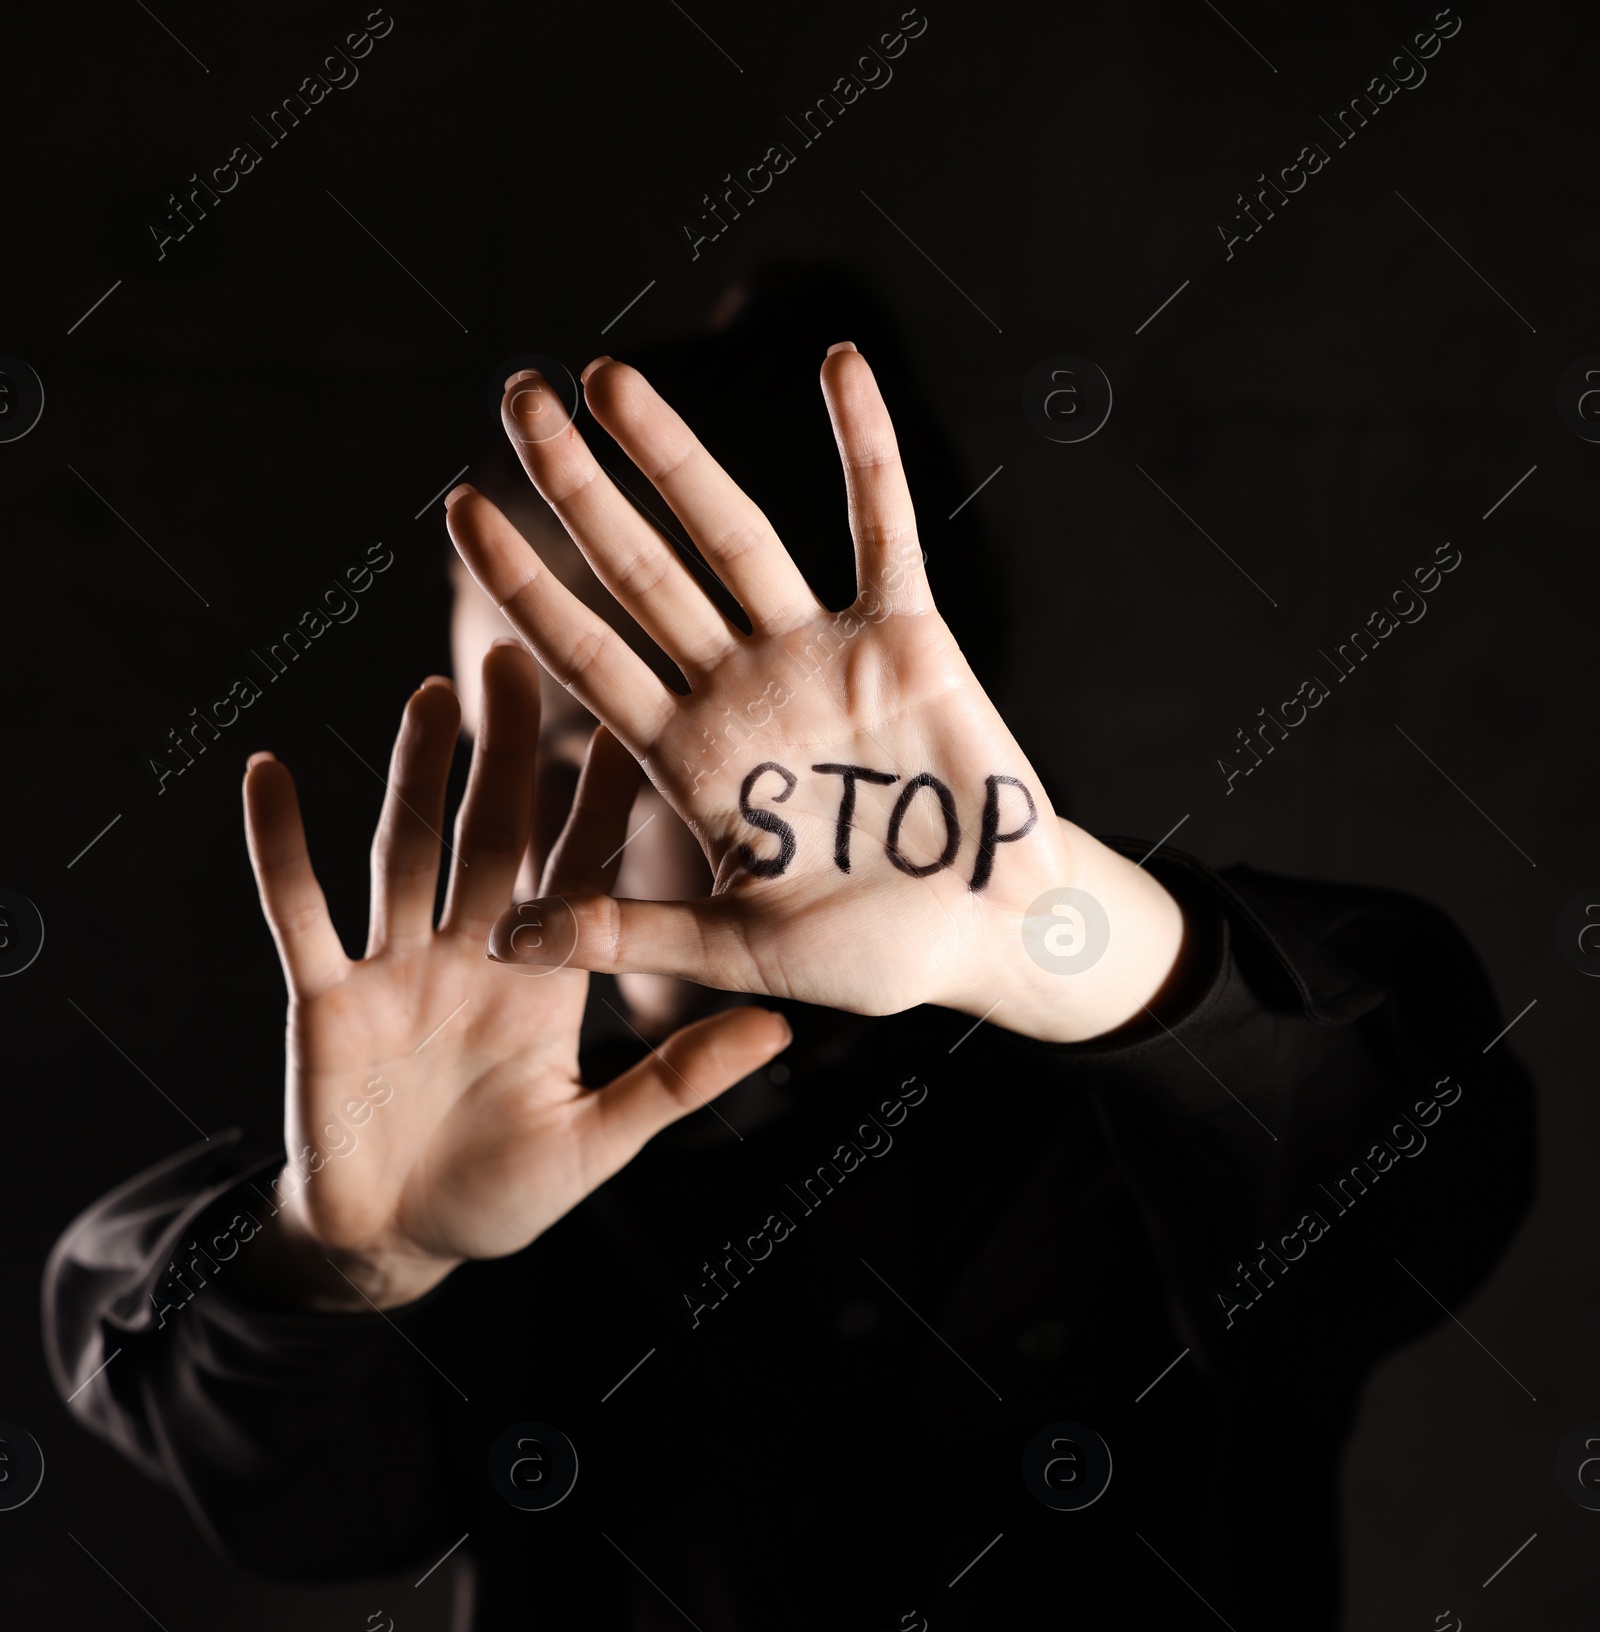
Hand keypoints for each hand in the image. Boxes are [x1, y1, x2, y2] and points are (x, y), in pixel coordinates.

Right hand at [237, 647, 789, 1310]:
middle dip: (507, 752)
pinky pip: (300, 912)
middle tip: (524, 654)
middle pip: (491, 834)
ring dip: (415, 775)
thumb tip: (780, 1027)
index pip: (578, 869)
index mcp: (543, 982)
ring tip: (434, 692)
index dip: (602, 798)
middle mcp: (471, 956)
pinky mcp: (326, 998)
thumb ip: (677, 1080)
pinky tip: (268, 774)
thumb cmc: (500, 1198)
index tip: (634, 716)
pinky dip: (279, 847)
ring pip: (405, 851)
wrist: (398, 1247)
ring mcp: (395, 969)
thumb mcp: (599, 1141)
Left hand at [444, 345, 1186, 1043]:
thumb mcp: (737, 951)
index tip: (458, 514)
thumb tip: (500, 941)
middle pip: (640, 572)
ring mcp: (820, 656)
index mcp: (692, 761)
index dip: (525, 587)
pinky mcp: (907, 637)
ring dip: (675, 455)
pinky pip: (882, 526)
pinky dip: (866, 448)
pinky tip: (837, 365)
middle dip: (577, 488)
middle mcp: (743, 690)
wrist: (988, 939)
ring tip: (607, 378)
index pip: (588, 656)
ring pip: (733, 534)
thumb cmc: (868, 957)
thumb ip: (625, 933)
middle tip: (514, 396)